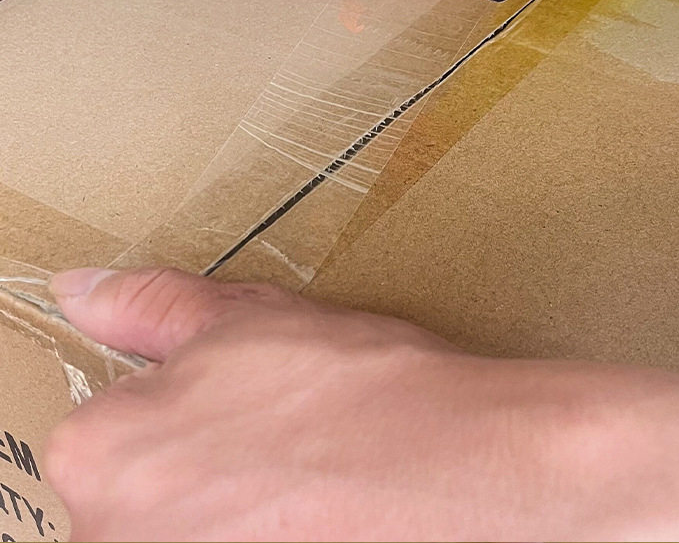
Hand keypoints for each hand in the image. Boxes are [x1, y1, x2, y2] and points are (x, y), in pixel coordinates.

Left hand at [47, 267, 678, 541]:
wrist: (470, 478)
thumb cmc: (359, 392)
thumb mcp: (249, 322)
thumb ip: (149, 309)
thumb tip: (78, 291)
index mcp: (101, 457)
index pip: (110, 432)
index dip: (187, 412)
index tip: (246, 411)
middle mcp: (113, 542)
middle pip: (139, 501)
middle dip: (200, 473)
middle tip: (283, 450)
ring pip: (188, 535)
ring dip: (234, 517)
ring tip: (309, 492)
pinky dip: (271, 537)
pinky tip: (320, 522)